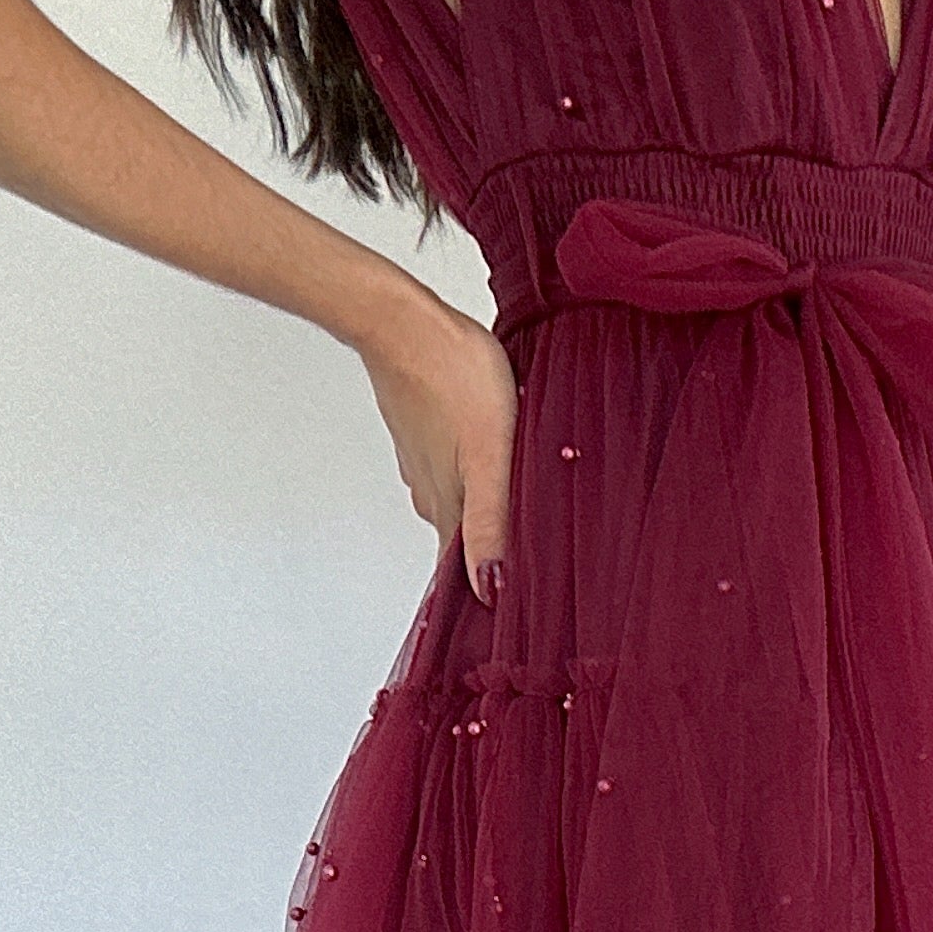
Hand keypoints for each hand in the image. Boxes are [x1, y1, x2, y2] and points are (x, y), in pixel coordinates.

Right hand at [358, 292, 517, 602]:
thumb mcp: (489, 457)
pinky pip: (452, 466)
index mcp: (447, 506)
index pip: (464, 571)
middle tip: (528, 556)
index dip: (487, 590)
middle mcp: (430, 491)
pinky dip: (473, 473)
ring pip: (458, 499)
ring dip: (484, 509)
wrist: (403, 323)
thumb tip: (489, 587)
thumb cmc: (452, 378)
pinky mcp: (424, 431)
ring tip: (518, 505)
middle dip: (491, 550)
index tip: (510, 607)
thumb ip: (490, 522)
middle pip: (462, 538)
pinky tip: (492, 459)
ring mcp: (423, 461)